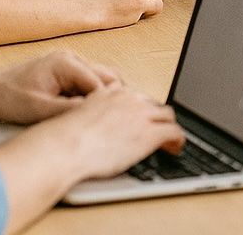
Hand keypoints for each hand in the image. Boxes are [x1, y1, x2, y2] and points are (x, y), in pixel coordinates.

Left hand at [0, 50, 122, 123]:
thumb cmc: (9, 98)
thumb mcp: (39, 110)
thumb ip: (69, 111)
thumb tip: (96, 115)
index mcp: (66, 63)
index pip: (101, 84)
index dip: (109, 105)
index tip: (112, 124)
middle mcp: (73, 58)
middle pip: (108, 78)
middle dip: (113, 99)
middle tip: (115, 123)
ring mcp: (71, 63)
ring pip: (102, 79)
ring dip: (104, 98)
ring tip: (105, 120)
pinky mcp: (68, 72)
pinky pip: (90, 83)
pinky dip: (94, 97)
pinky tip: (91, 115)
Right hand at [39, 84, 183, 180]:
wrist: (66, 147)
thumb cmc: (64, 140)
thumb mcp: (77, 117)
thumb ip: (89, 114)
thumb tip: (91, 128)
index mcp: (110, 94)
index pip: (133, 98)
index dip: (139, 110)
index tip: (140, 119)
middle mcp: (128, 100)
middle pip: (151, 105)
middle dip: (155, 117)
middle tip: (157, 129)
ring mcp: (141, 115)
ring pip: (166, 116)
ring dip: (168, 127)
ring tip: (170, 140)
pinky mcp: (149, 133)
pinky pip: (173, 132)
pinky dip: (178, 140)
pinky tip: (176, 148)